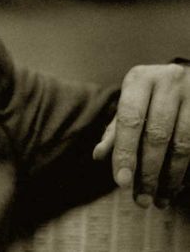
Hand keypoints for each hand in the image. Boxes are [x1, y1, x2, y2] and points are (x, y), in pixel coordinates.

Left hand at [93, 63, 189, 208]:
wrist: (189, 77)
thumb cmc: (151, 96)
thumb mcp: (130, 104)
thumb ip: (116, 129)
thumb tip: (98, 155)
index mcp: (140, 78)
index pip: (130, 120)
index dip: (125, 152)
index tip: (122, 183)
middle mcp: (168, 81)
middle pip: (157, 135)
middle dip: (148, 172)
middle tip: (140, 200)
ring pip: (182, 145)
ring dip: (169, 178)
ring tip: (159, 200)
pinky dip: (185, 172)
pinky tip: (175, 188)